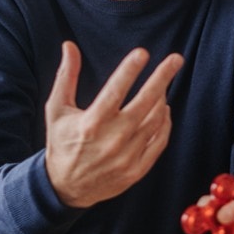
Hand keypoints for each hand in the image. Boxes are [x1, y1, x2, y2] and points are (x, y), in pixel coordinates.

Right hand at [44, 42, 182, 207]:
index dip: (129, 70)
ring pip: (155, 121)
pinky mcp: (136, 170)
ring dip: (162, 99)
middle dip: (162, 78)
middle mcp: (111, 140)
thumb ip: (65, 76)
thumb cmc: (62, 143)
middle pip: (145, 104)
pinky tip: (163, 109)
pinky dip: (164, 124)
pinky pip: (159, 142)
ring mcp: (127, 157)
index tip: (143, 53)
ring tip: (164, 84)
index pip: (115, 92)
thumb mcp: (57, 109)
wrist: (66, 187)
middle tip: (176, 59)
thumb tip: (69, 46)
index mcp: (91, 124)